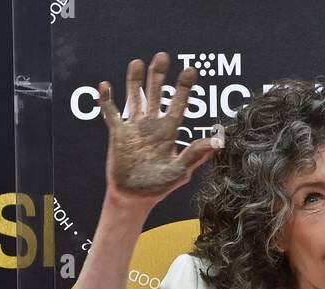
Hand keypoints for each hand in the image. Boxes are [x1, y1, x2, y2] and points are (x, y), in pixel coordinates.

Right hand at [99, 53, 218, 205]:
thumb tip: (219, 142)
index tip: (190, 70)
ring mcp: (134, 128)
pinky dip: (107, 100)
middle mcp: (152, 125)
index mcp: (168, 132)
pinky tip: (105, 85)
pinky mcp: (118, 133)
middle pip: (156, 93)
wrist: (134, 198)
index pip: (178, 104)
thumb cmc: (159, 187)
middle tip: (162, 56)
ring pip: (135, 97)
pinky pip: (111, 112)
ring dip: (135, 80)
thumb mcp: (180, 170)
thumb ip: (196, 154)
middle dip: (159, 75)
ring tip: (137, 62)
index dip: (184, 87)